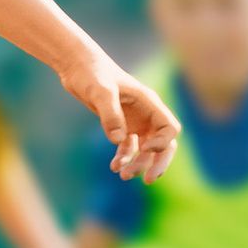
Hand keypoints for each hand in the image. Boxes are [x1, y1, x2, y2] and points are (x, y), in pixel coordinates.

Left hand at [58, 55, 180, 183]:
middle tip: (148, 180)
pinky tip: (114, 167)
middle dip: (158, 162)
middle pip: (164, 143)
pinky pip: (128, 147)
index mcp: (149, 103)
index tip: (144, 149)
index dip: (162, 143)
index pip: (170, 128)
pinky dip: (124, 158)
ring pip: (145, 150)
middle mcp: (146, 114)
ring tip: (123, 175)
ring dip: (138, 164)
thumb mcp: (100, 91)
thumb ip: (110, 114)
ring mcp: (135, 121)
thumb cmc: (91, 74)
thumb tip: (118, 140)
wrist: (77, 67)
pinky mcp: (121, 126)